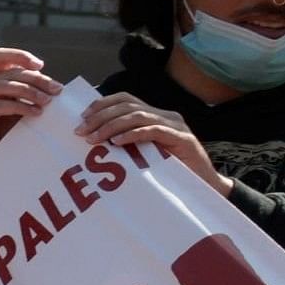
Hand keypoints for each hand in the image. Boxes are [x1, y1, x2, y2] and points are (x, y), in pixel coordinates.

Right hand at [0, 48, 59, 176]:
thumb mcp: (18, 112)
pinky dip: (20, 106)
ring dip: (29, 91)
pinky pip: (0, 105)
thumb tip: (57, 90)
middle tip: (56, 90)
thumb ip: (30, 98)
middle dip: (37, 79)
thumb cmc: (0, 136)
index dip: (20, 56)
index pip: (1, 57)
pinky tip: (35, 113)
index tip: (41, 66)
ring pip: (4, 85)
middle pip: (11, 72)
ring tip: (47, 102)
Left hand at [77, 92, 228, 194]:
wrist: (203, 185)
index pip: (126, 99)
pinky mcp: (183, 139)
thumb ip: (125, 142)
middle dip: (100, 117)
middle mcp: (166, 116)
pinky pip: (154, 131)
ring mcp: (175, 125)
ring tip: (93, 139)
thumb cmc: (169, 170)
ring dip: (111, 126)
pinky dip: (132, 134)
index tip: (82, 117)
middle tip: (80, 131)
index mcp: (155, 115)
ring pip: (138, 116)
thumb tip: (91, 138)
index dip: (102, 104)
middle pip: (127, 106)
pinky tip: (116, 142)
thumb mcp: (142, 153)